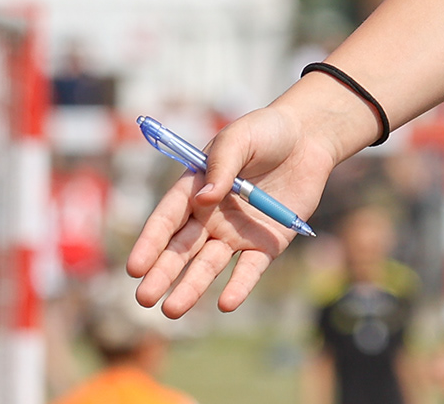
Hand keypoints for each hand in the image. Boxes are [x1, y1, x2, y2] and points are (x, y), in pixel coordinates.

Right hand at [125, 100, 339, 315]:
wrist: (308, 138)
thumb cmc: (267, 132)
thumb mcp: (240, 138)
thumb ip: (222, 165)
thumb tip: (204, 197)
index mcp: (194, 189)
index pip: (167, 219)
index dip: (150, 243)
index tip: (135, 267)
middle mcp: (210, 217)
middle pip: (181, 249)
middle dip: (162, 273)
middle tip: (144, 299)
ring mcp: (236, 233)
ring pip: (208, 265)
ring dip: (191, 287)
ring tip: (172, 310)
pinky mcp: (266, 243)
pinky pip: (250, 268)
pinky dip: (239, 285)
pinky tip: (227, 303)